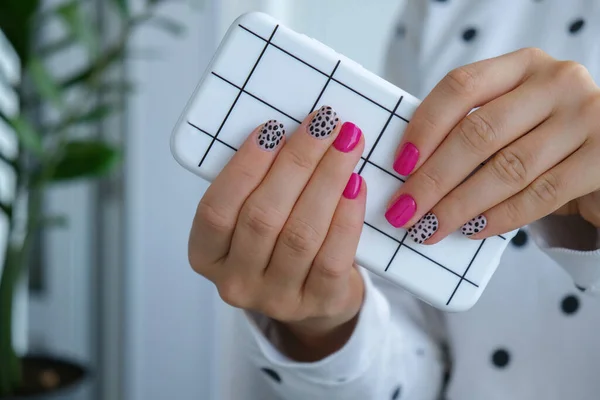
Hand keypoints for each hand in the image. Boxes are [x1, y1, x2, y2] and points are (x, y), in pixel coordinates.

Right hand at [188, 107, 365, 360]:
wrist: (314, 293)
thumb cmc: (278, 240)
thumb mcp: (252, 215)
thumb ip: (259, 183)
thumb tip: (290, 130)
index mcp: (206, 255)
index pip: (216, 210)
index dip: (243, 167)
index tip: (272, 127)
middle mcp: (235, 282)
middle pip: (263, 217)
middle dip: (297, 163)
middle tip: (323, 124)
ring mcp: (277, 298)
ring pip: (301, 234)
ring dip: (327, 180)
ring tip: (347, 143)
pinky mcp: (319, 304)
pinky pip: (333, 256)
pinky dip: (346, 215)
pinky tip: (356, 184)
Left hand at [384, 47, 599, 242]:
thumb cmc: (544, 140)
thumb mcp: (512, 118)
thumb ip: (471, 128)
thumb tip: (409, 171)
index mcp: (523, 65)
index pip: (461, 86)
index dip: (424, 127)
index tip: (399, 165)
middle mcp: (556, 82)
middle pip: (479, 131)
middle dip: (433, 178)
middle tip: (403, 210)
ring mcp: (586, 118)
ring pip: (507, 168)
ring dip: (460, 204)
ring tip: (429, 227)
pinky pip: (541, 194)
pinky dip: (500, 217)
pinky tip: (472, 230)